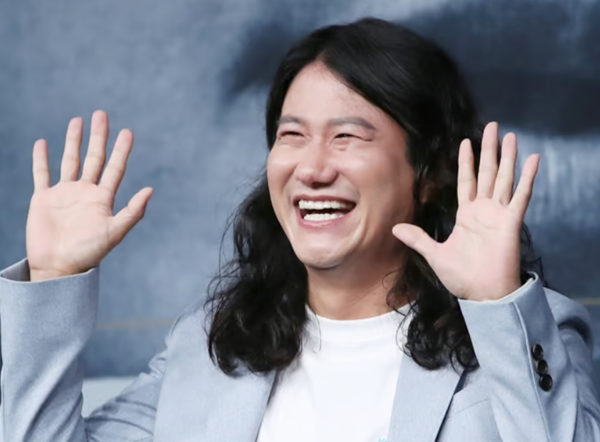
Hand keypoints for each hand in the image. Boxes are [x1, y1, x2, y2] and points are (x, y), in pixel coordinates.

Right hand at [26, 110, 152, 280]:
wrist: (58, 268)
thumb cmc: (88, 253)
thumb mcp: (114, 231)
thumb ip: (133, 211)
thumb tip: (151, 189)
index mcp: (103, 199)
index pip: (115, 168)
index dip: (122, 150)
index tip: (128, 131)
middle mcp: (85, 192)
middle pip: (93, 158)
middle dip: (98, 137)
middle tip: (101, 114)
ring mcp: (64, 194)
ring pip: (70, 160)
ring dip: (73, 141)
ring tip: (77, 120)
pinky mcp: (43, 199)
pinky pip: (42, 174)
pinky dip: (41, 158)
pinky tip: (43, 142)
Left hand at [392, 122, 539, 300]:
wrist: (482, 294)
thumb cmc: (462, 277)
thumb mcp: (434, 254)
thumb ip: (417, 239)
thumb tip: (394, 229)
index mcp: (467, 215)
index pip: (467, 180)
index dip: (467, 161)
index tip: (465, 142)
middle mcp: (484, 210)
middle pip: (488, 172)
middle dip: (489, 150)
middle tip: (491, 127)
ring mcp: (499, 214)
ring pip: (504, 178)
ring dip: (508, 157)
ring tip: (511, 136)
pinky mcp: (511, 222)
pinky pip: (521, 195)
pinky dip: (527, 177)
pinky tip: (533, 158)